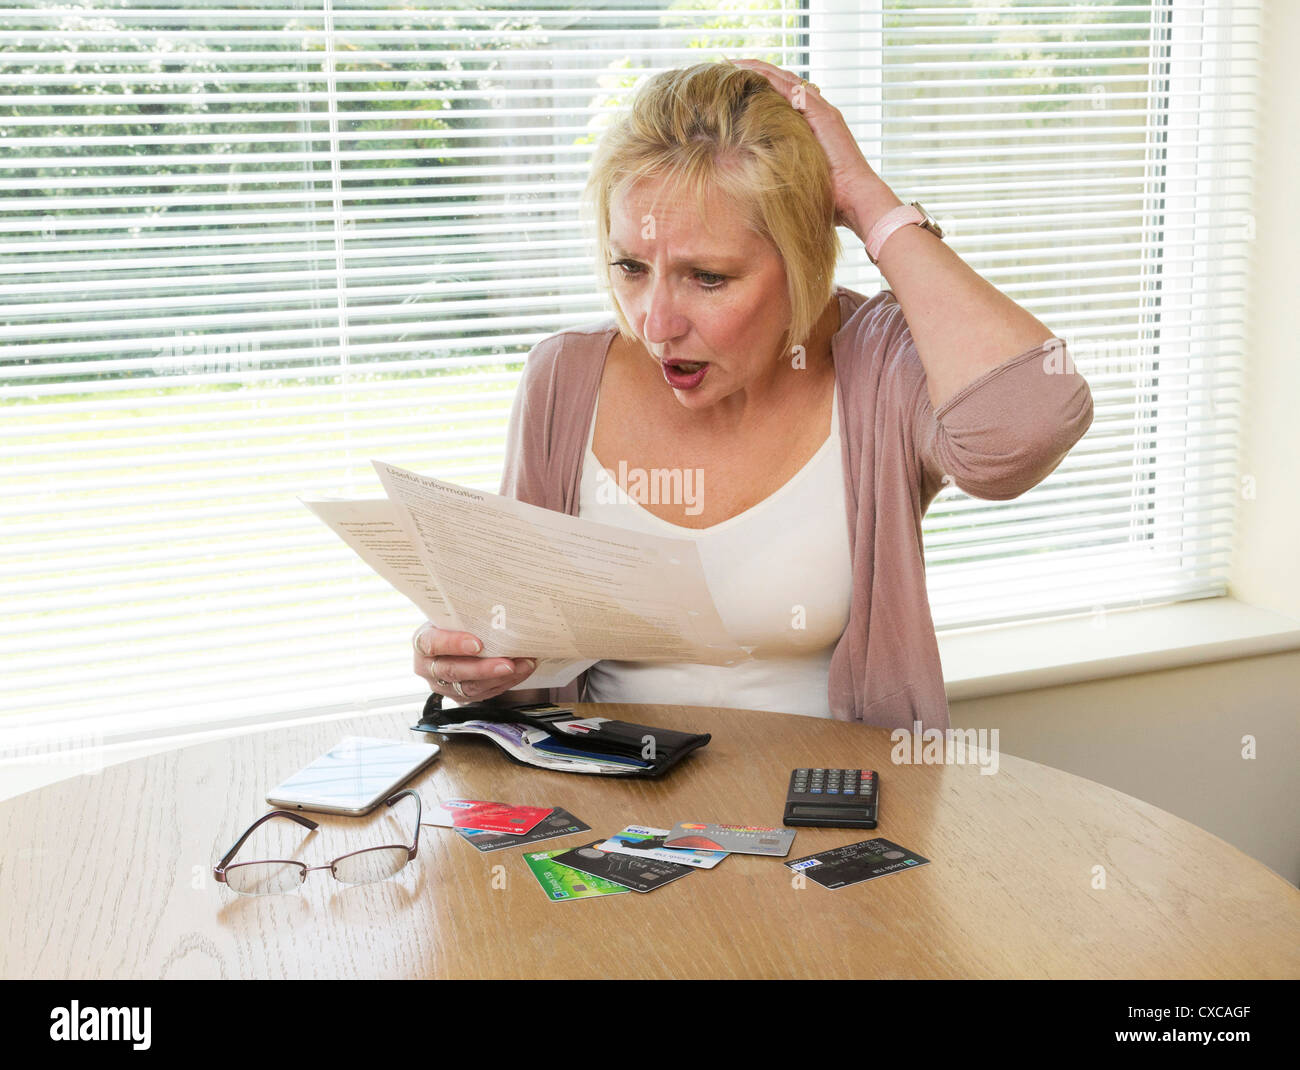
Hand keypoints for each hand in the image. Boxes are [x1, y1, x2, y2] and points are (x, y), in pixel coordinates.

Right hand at [412, 622, 537, 704]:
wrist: (452, 638)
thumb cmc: (453, 623)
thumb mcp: (452, 614)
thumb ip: (465, 614)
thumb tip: (497, 606)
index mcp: (422, 642)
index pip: (432, 644)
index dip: (453, 644)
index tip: (477, 643)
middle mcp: (428, 668)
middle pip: (453, 671)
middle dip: (483, 668)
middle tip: (508, 663)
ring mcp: (444, 685)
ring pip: (471, 687)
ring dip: (500, 678)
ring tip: (522, 666)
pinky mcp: (460, 696)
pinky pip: (485, 693)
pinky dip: (506, 682)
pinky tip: (521, 670)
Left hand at [725, 57, 897, 232]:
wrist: (855, 199)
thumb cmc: (828, 196)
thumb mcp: (796, 175)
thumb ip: (780, 165)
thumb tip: (751, 174)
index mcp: (811, 124)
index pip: (782, 96)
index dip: (758, 87)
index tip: (732, 84)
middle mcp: (817, 112)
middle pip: (782, 82)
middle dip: (755, 72)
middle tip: (727, 64)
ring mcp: (822, 111)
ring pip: (786, 80)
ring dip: (759, 69)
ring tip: (733, 63)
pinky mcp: (824, 115)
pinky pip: (794, 90)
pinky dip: (771, 79)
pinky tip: (751, 73)